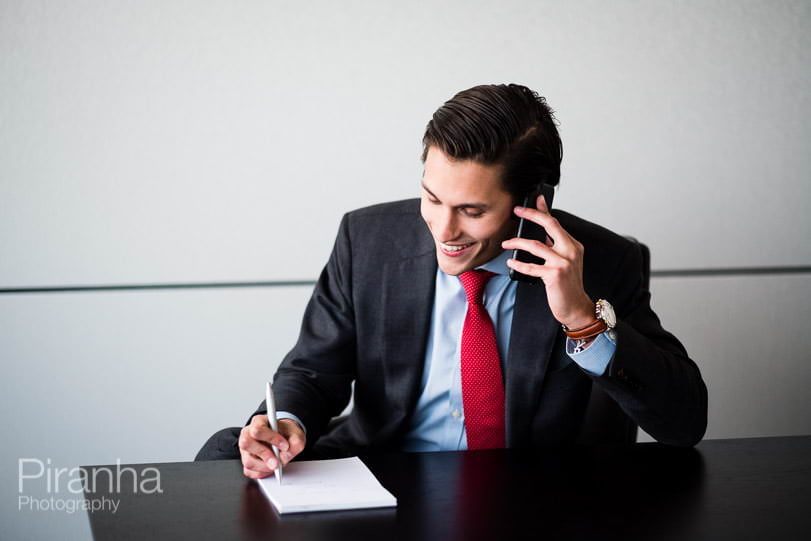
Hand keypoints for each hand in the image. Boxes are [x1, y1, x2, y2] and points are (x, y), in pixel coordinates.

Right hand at [239, 415, 305, 478]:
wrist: (285, 438)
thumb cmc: (286, 434)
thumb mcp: (296, 435)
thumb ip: (295, 444)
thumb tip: (284, 457)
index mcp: (259, 422)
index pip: (258, 429)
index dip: (271, 438)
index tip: (284, 445)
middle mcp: (248, 434)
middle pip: (247, 443)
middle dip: (264, 454)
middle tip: (277, 462)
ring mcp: (245, 449)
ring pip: (248, 460)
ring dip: (264, 466)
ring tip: (276, 465)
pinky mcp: (246, 461)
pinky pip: (249, 471)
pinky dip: (262, 472)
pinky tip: (271, 468)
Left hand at [502, 195, 595, 329]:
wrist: (575, 307)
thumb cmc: (567, 285)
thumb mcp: (563, 261)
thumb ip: (553, 245)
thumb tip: (541, 229)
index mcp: (573, 245)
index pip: (556, 223)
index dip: (544, 209)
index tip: (535, 199)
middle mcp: (570, 251)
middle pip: (550, 225)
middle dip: (532, 215)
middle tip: (517, 211)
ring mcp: (563, 262)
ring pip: (535, 245)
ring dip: (517, 243)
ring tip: (506, 244)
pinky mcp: (555, 275)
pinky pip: (531, 267)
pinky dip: (518, 264)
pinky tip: (510, 263)